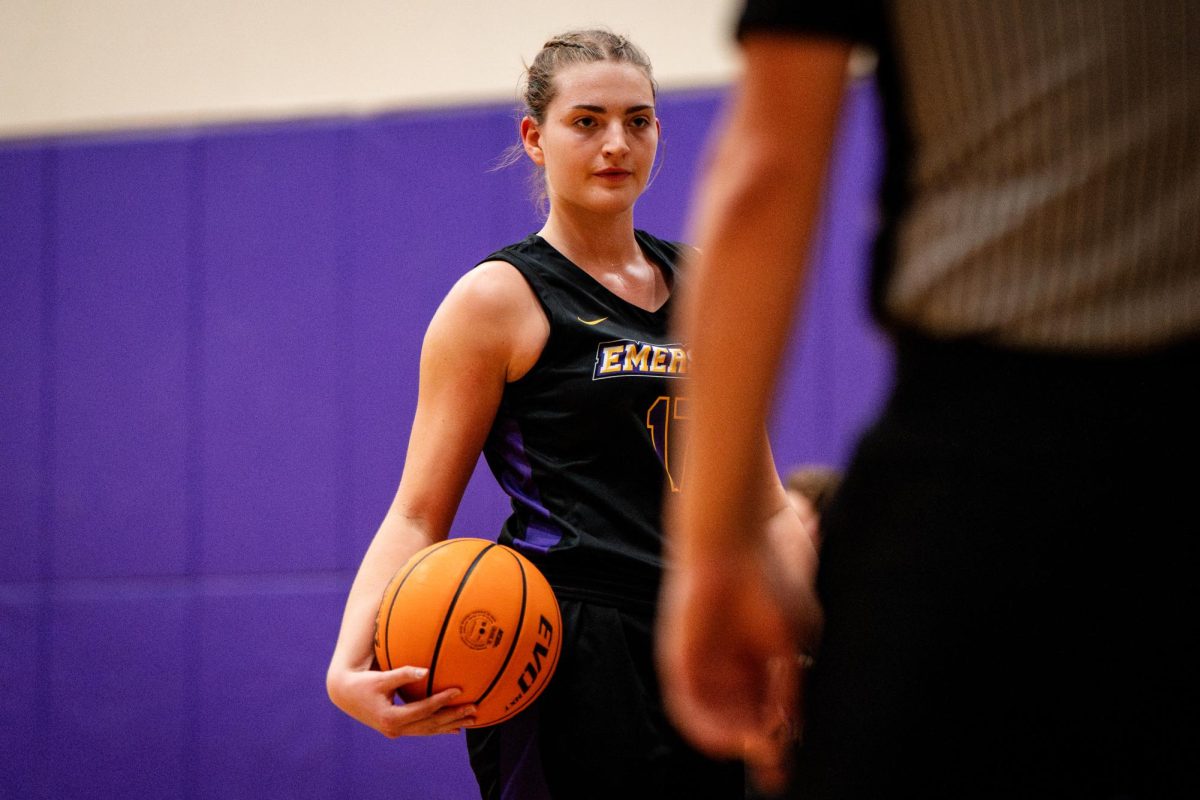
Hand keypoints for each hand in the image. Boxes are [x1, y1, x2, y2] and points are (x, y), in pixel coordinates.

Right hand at [327, 664, 476, 736]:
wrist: (344, 694)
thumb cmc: (362, 682)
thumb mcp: (381, 677)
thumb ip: (403, 674)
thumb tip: (426, 671)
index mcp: (391, 717)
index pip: (423, 710)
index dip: (442, 700)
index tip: (459, 691)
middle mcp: (395, 729)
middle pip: (430, 725)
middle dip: (453, 718)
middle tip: (474, 710)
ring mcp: (396, 731)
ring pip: (428, 730)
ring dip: (449, 725)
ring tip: (470, 720)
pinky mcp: (397, 729)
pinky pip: (422, 729)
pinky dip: (438, 728)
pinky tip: (453, 728)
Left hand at [657, 553, 814, 787]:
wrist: (734, 545)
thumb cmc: (770, 583)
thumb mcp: (793, 644)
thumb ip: (789, 691)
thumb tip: (790, 734)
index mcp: (758, 659)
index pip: (765, 710)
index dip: (778, 738)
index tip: (787, 764)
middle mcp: (729, 666)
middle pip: (741, 721)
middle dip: (758, 747)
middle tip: (774, 769)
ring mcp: (703, 665)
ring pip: (717, 720)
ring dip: (737, 743)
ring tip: (759, 752)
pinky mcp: (679, 662)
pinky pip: (687, 709)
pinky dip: (707, 731)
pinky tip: (732, 741)